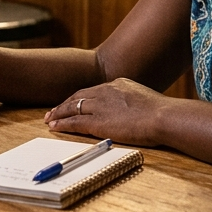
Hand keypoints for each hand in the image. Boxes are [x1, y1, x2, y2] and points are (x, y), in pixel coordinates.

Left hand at [43, 78, 169, 145]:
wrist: (162, 116)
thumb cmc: (161, 112)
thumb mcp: (145, 99)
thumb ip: (134, 102)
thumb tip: (134, 111)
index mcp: (118, 84)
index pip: (93, 91)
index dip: (81, 98)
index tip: (74, 103)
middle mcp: (106, 91)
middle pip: (78, 96)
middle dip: (65, 104)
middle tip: (53, 111)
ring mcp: (100, 106)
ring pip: (72, 107)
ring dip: (59, 113)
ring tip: (49, 119)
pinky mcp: (97, 122)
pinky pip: (74, 122)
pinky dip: (62, 124)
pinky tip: (54, 127)